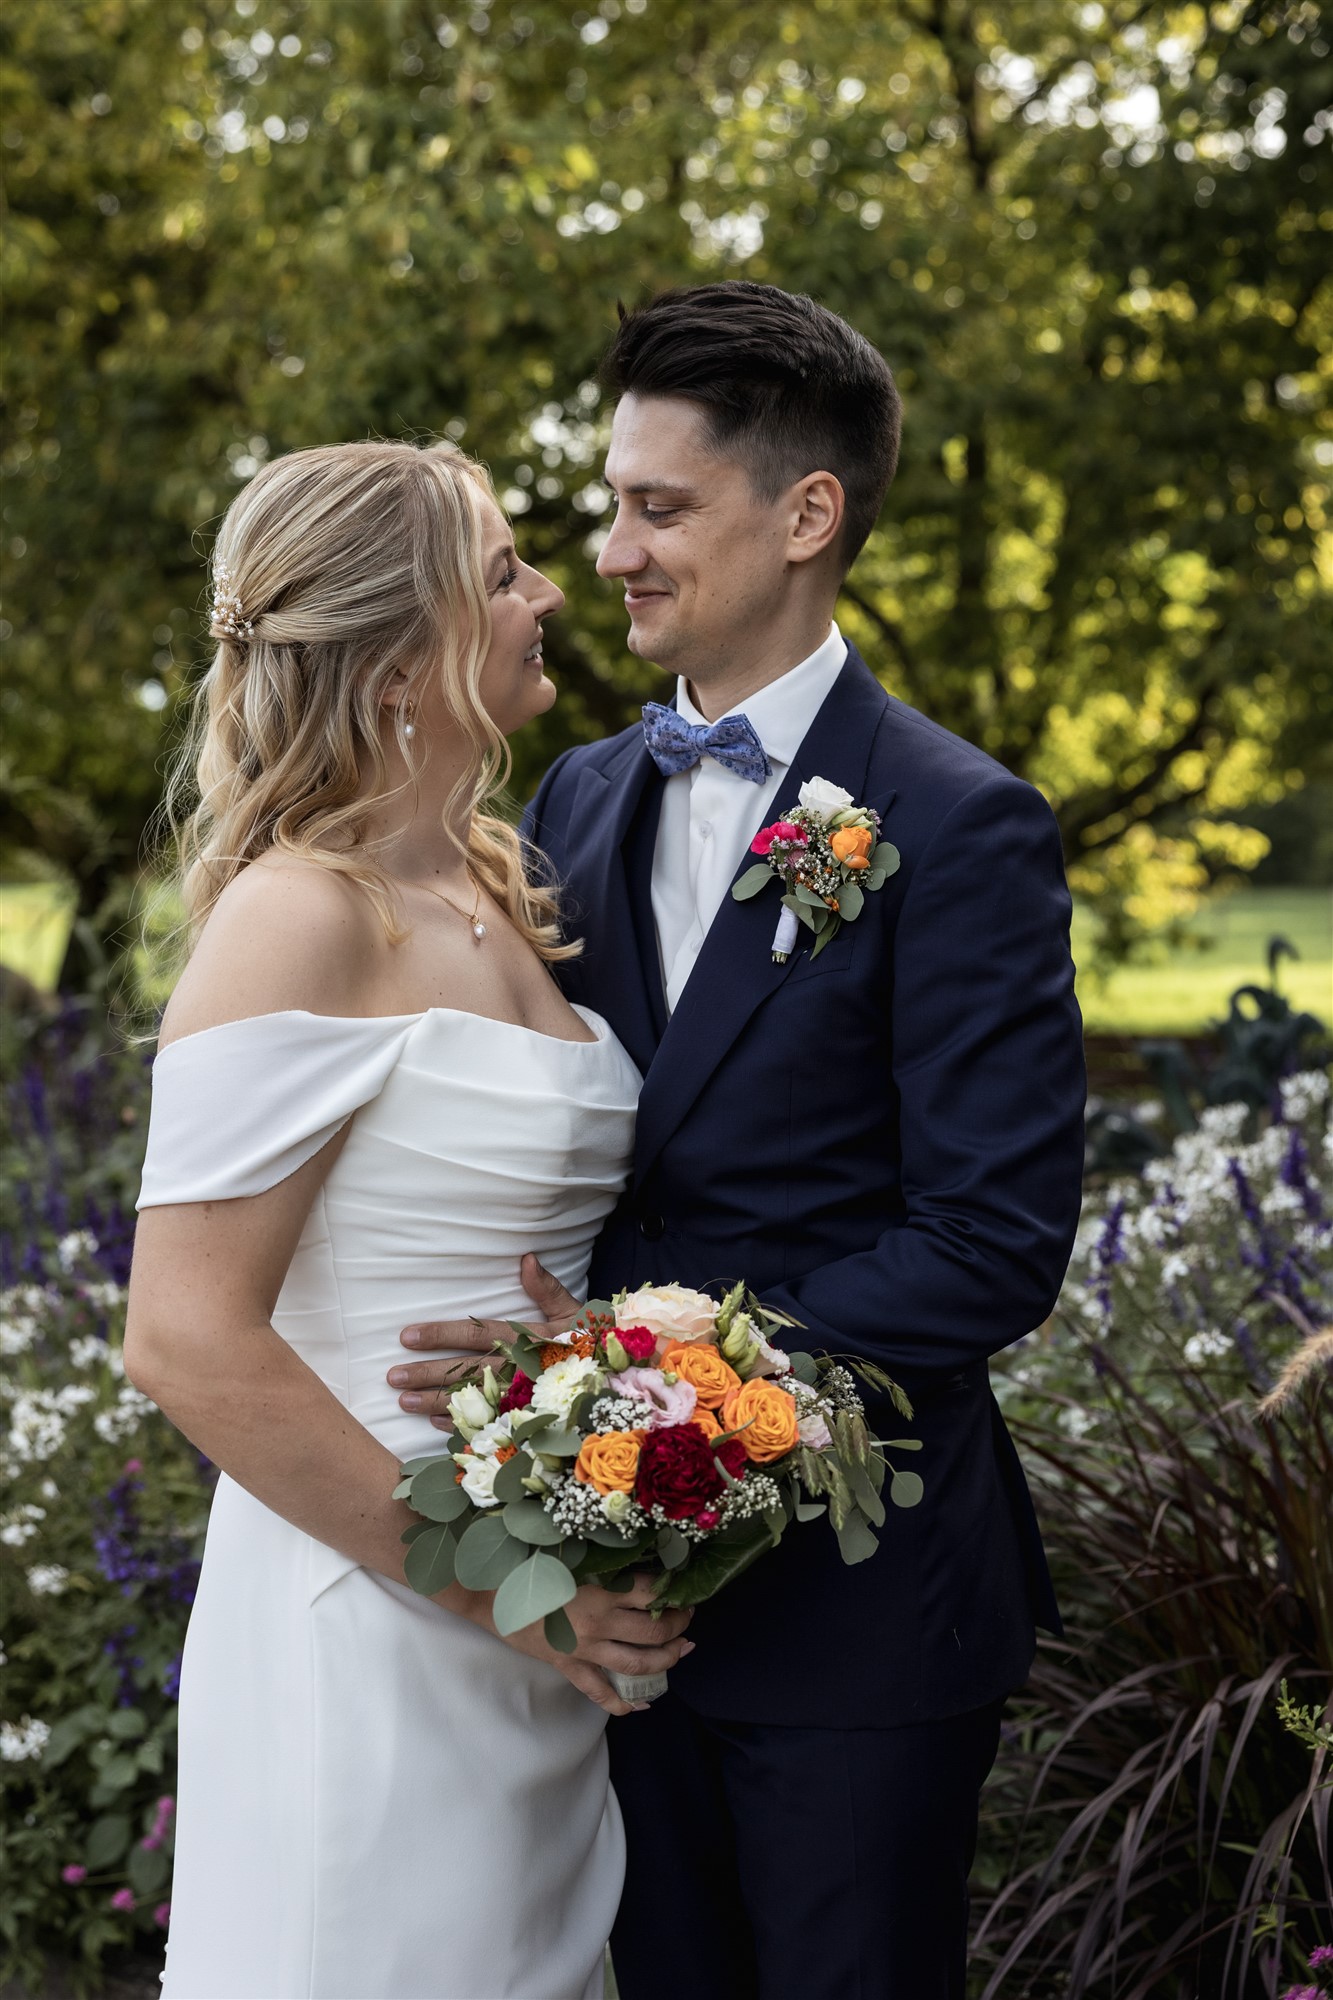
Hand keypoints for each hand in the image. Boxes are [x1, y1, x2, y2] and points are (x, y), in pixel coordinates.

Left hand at [388, 1253, 580, 1427]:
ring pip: (470, 1401)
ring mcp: (518, 1399)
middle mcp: (518, 1370)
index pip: (475, 1334)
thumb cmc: (592, 1341)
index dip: (440, 1335)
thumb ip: (546, 1288)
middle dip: (426, 1374)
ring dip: (433, 1402)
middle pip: (464, 1372)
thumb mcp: (574, 1310)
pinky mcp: (522, 1419)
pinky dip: (460, 1426)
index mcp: (526, 1339)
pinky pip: (487, 1425)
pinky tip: (434, 1423)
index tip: (406, 1336)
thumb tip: (526, 1258)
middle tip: (392, 1376)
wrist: (620, 1381)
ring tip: (402, 1401)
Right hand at [478, 1573, 695, 1717]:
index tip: (683, 1591)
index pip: (650, 1594)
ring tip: (681, 1652)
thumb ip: (603, 1563)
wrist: (492, 1596)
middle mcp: (598, 1624)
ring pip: (636, 1665)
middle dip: (678, 1627)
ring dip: (665, 1661)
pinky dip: (622, 1703)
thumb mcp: (572, 1559)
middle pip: (652, 1632)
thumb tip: (636, 1565)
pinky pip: (600, 1693)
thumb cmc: (530, 1569)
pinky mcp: (569, 1667)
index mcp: (600, 1591)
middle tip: (688, 1620)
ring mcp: (585, 1650)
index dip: (672, 1594)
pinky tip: (641, 1705)